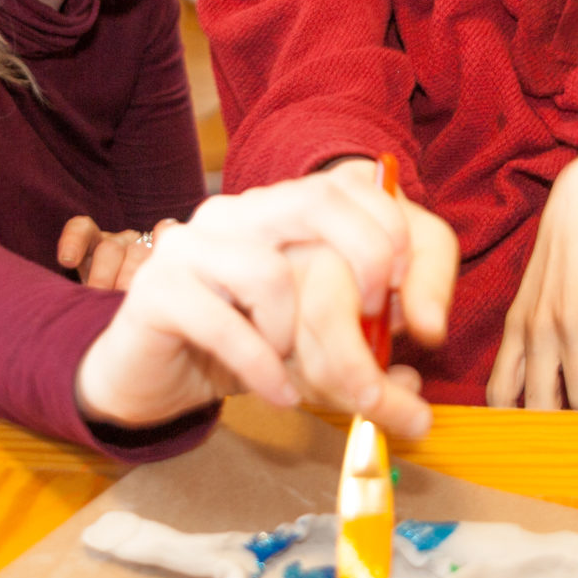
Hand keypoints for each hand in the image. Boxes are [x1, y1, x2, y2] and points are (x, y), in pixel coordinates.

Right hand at [74, 169, 456, 434]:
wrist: (150, 377)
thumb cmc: (244, 347)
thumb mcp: (317, 338)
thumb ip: (374, 334)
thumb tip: (427, 350)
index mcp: (277, 209)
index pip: (345, 184)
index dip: (387, 228)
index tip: (404, 287)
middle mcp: (236, 213)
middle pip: (317, 201)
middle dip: (364, 259)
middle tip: (377, 318)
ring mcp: (191, 246)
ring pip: (271, 272)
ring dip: (298, 335)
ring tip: (296, 368)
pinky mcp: (157, 291)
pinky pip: (223, 324)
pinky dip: (263, 367)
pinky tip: (280, 394)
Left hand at [488, 148, 577, 410]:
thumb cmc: (571, 253)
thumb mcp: (537, 295)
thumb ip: (533, 338)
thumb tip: (542, 391)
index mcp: (515, 328)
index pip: (500, 397)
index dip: (519, 424)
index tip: (544, 429)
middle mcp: (536, 331)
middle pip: (541, 410)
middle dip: (567, 426)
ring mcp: (570, 324)